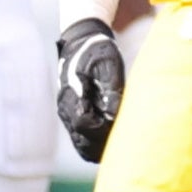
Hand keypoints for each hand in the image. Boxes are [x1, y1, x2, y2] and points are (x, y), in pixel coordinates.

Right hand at [55, 17, 125, 161]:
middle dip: (103, 145)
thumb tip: (114, 113)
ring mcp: (68, 114)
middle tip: (125, 142)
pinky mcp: (74, 115)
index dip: (102, 129)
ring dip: (100, 149)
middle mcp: (66, 109)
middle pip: (82, 141)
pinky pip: (82, 139)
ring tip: (122, 148)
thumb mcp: (108, 63)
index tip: (118, 124)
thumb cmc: (97, 51)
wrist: (82, 42)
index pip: (84, 125)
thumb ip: (111, 88)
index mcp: (72, 96)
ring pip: (81, 144)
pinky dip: (96, 146)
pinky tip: (113, 145)